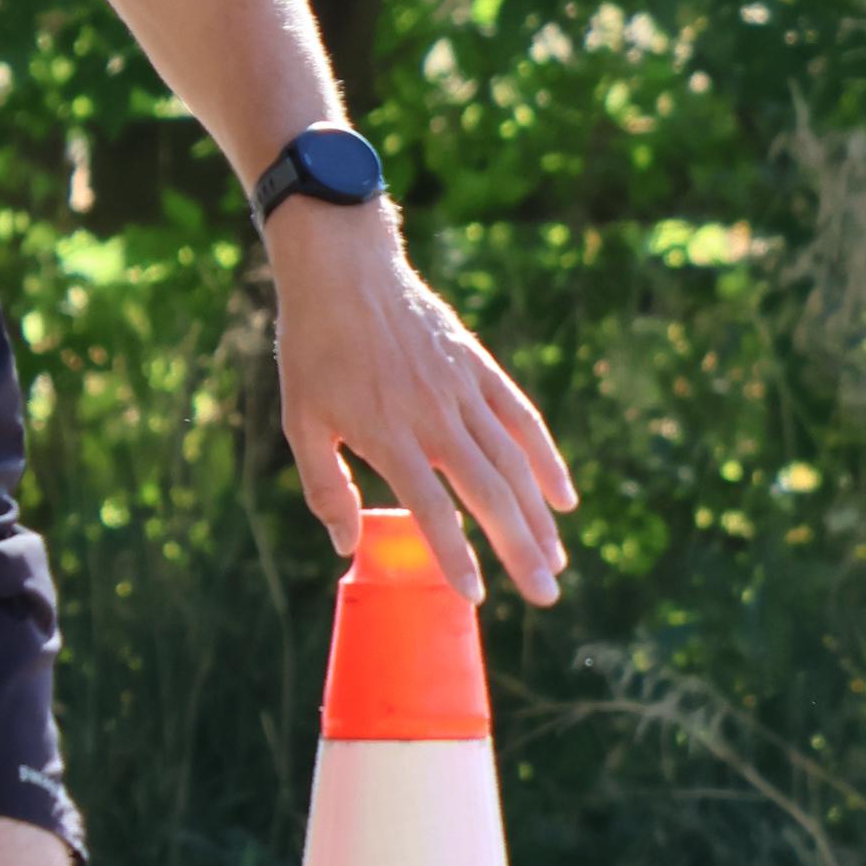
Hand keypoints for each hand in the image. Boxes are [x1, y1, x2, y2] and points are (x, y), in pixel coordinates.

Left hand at [266, 198, 576, 608]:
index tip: (476, 596)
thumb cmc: (315, 349)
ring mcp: (462, 389)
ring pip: (513, 461)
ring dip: (539, 514)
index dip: (456, 555)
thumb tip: (347, 548)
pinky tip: (564, 495)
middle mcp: (435, 415)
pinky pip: (521, 418)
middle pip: (489, 493)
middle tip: (545, 596)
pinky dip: (546, 457)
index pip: (432, 509)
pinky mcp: (478, 366)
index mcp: (388, 433)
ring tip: (556, 560)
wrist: (343, 269)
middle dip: (520, 549)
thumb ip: (326, 489)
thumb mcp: (302, 422)